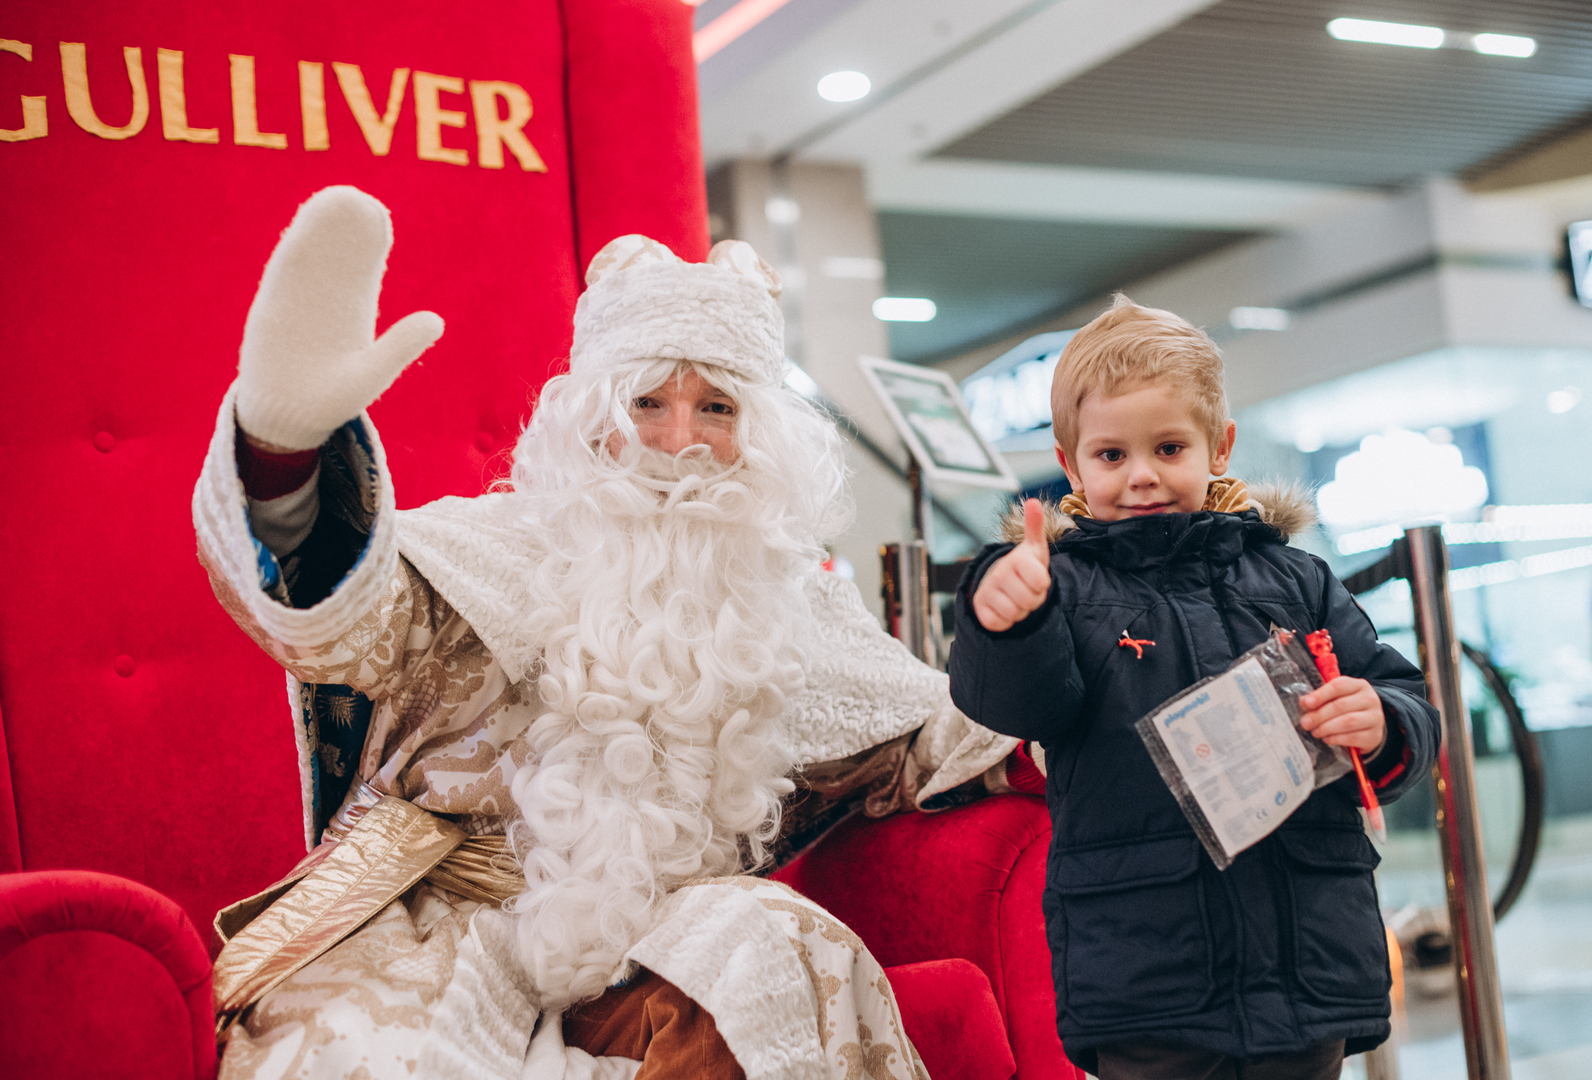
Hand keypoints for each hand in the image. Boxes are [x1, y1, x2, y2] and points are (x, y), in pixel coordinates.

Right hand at [235, 186, 444, 449]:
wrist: (287, 418)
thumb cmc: (331, 400)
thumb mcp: (371, 373)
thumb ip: (399, 347)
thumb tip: (437, 321)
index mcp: (353, 311)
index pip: (363, 268)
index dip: (370, 242)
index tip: (378, 215)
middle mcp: (326, 300)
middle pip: (337, 255)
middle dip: (346, 227)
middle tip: (357, 198)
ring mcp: (297, 301)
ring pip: (309, 258)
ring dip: (319, 231)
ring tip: (332, 201)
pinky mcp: (271, 310)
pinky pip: (283, 276)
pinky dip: (291, 252)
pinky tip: (301, 231)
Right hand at [973, 499, 1050, 631]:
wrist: (1000, 582)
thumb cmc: (1023, 567)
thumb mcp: (1034, 548)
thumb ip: (1035, 527)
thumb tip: (1033, 501)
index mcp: (1015, 559)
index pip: (1042, 582)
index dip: (1044, 584)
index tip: (1036, 577)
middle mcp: (998, 573)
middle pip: (1030, 601)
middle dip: (1034, 599)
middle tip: (1027, 589)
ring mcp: (986, 591)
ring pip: (1016, 613)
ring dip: (1021, 611)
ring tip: (1016, 598)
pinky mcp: (979, 608)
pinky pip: (1000, 623)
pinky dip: (1006, 621)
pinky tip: (1004, 608)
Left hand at [1299, 676, 1386, 754]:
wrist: (1368, 727)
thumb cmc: (1348, 709)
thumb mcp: (1336, 699)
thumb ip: (1320, 698)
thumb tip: (1304, 702)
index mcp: (1359, 685)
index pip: (1339, 686)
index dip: (1320, 695)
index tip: (1306, 703)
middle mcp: (1370, 699)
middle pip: (1341, 705)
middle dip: (1319, 715)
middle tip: (1305, 723)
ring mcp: (1375, 718)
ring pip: (1347, 722)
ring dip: (1326, 728)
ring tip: (1315, 731)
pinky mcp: (1374, 736)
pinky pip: (1352, 738)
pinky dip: (1336, 739)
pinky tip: (1327, 739)